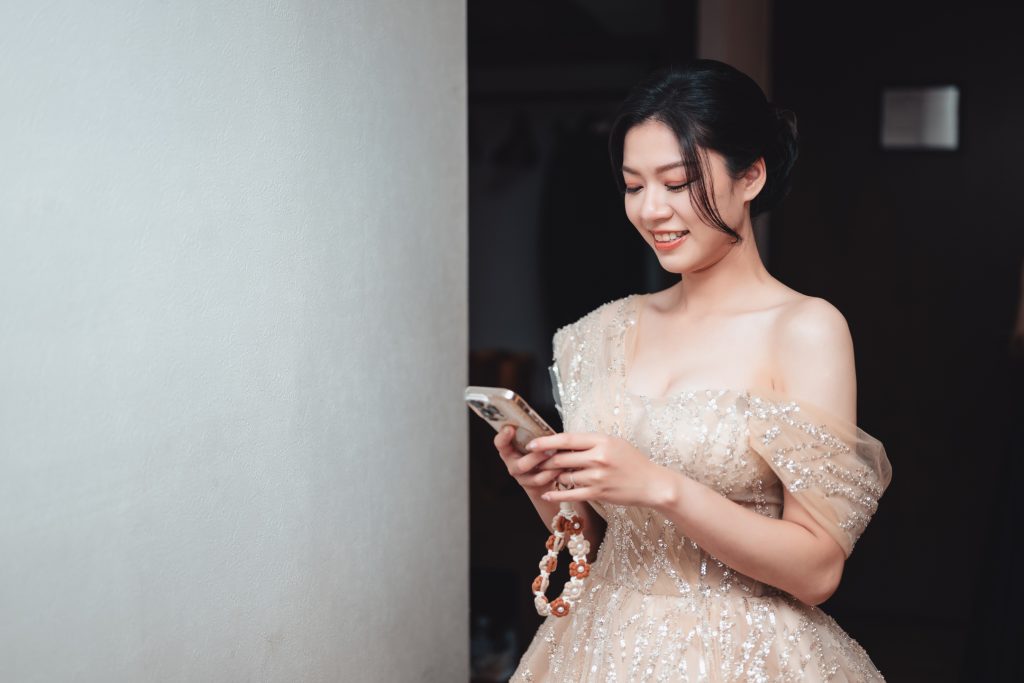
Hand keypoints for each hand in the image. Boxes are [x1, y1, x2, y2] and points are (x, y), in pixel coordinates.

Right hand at [493, 425, 562, 493]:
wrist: (544, 478)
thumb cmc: (539, 454)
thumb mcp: (534, 443)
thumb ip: (535, 435)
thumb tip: (544, 422)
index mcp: (509, 449)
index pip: (500, 443)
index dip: (503, 436)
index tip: (510, 428)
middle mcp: (512, 463)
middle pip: (518, 462)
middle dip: (534, 456)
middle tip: (547, 449)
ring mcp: (520, 476)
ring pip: (531, 472)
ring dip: (544, 463)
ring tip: (556, 455)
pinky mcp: (530, 485)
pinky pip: (540, 479)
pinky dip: (551, 473)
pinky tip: (561, 466)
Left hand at [527, 432, 674, 507]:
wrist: (652, 484)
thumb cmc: (632, 461)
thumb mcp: (614, 443)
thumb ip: (590, 442)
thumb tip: (564, 443)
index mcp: (602, 441)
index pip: (567, 439)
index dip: (546, 441)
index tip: (532, 444)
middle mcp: (598, 458)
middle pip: (561, 458)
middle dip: (545, 461)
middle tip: (534, 462)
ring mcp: (598, 477)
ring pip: (565, 476)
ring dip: (554, 477)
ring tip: (547, 475)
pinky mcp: (599, 493)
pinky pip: (571, 494)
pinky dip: (557, 494)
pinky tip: (547, 493)